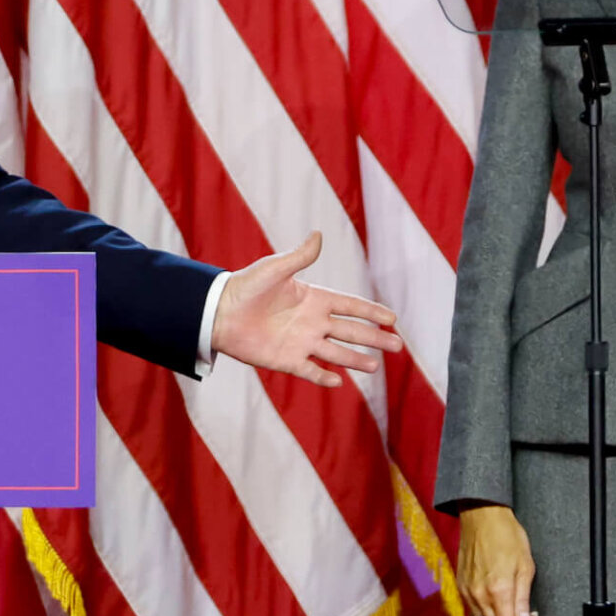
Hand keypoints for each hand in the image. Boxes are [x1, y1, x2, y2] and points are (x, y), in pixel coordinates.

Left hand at [208, 232, 403, 385]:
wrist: (217, 312)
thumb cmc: (245, 286)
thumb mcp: (274, 269)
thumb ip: (299, 257)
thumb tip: (318, 234)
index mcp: (312, 299)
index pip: (350, 306)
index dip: (371, 311)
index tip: (393, 318)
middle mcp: (311, 322)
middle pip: (350, 332)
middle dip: (374, 338)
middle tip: (398, 345)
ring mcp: (300, 342)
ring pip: (335, 353)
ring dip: (355, 359)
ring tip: (375, 366)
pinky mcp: (286, 359)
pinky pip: (310, 370)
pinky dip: (324, 377)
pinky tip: (340, 381)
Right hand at [456, 504, 536, 615]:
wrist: (481, 515)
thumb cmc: (508, 536)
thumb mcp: (526, 567)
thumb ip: (523, 600)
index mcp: (498, 591)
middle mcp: (479, 595)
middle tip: (521, 610)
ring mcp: (467, 591)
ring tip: (508, 600)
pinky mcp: (460, 584)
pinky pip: (473, 608)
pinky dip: (485, 608)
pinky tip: (495, 593)